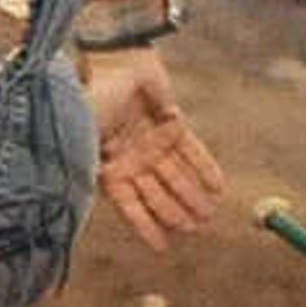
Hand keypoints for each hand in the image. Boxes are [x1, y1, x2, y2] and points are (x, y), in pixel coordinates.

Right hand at [83, 45, 226, 252]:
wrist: (113, 58)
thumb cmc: (93, 99)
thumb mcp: (88, 140)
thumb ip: (97, 171)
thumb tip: (97, 204)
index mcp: (107, 167)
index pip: (130, 205)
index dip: (146, 226)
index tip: (162, 247)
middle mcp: (132, 159)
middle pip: (158, 193)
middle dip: (177, 211)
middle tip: (195, 228)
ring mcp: (153, 142)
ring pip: (177, 175)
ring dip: (193, 195)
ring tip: (209, 214)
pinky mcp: (173, 125)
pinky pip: (192, 151)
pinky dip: (205, 168)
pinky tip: (218, 187)